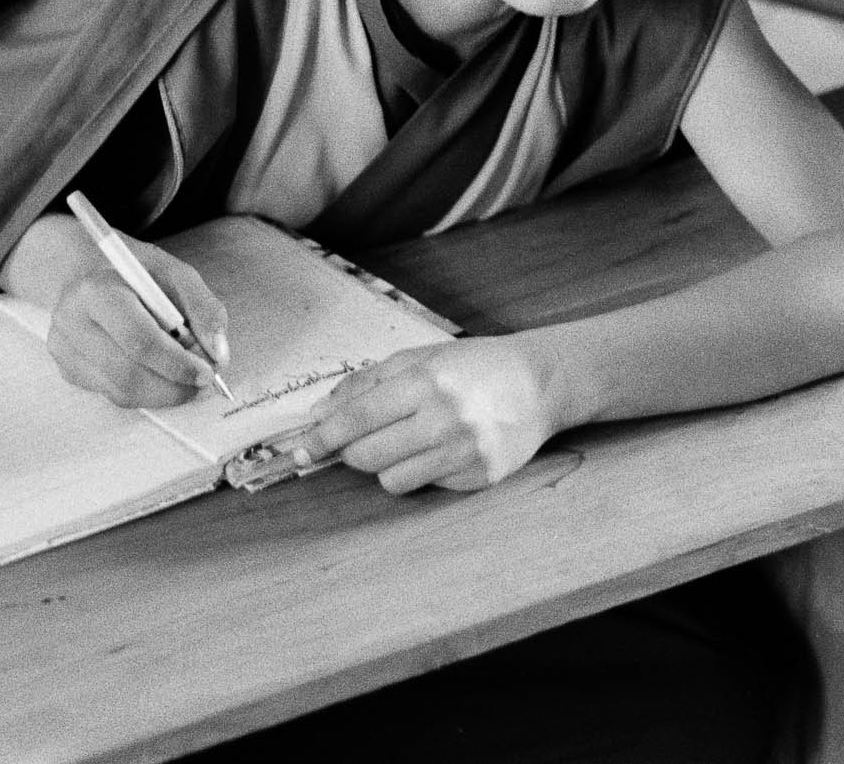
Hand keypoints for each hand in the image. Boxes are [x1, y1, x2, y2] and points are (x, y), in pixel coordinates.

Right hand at [16, 218, 230, 406]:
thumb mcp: (175, 274)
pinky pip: (112, 393)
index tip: (207, 372)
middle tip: (202, 381)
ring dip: (162, 392)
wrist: (86, 268)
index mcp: (96, 290)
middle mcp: (72, 321)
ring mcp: (64, 349)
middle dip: (174, 385)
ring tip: (183, 375)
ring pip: (121, 391)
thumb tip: (218, 354)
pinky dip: (144, 390)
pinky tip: (155, 370)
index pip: (139, 341)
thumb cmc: (133, 271)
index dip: (177, 363)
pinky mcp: (66, 368)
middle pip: (128, 374)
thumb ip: (204, 309)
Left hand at [297, 338, 557, 494]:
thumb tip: (321, 412)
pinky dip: (422, 471)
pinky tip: (441, 448)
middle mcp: (445, 418)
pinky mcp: (479, 477)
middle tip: (357, 441)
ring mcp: (464, 452)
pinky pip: (426, 486)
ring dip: (387, 465)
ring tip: (408, 442)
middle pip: (367, 455)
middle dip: (350, 452)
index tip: (302, 450)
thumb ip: (369, 382)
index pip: (357, 418)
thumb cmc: (477, 366)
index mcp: (427, 381)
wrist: (541, 383)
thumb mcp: (422, 357)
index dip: (323, 437)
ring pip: (392, 480)